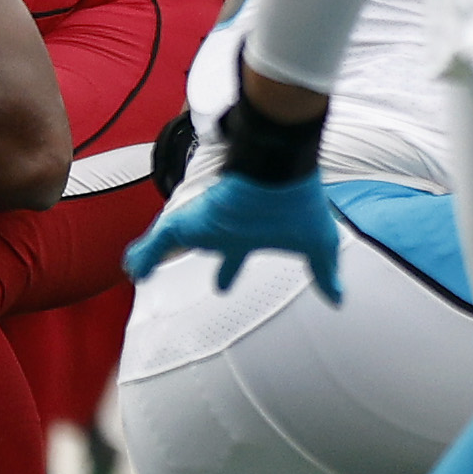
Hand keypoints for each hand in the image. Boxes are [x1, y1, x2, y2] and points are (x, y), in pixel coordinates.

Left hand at [123, 169, 343, 301]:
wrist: (278, 174)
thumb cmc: (298, 207)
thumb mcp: (318, 246)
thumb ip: (324, 275)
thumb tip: (339, 300)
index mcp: (251, 235)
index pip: (236, 257)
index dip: (229, 272)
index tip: (223, 288)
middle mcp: (225, 230)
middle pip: (205, 247)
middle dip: (189, 261)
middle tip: (173, 276)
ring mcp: (204, 226)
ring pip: (171, 243)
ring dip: (153, 255)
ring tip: (135, 269)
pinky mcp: (186, 223)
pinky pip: (156, 244)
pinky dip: (143, 257)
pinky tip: (133, 270)